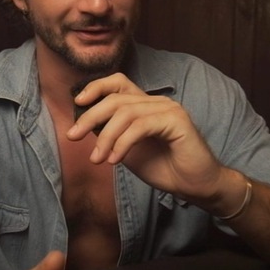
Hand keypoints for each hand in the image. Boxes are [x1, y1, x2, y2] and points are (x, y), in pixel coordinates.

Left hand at [66, 73, 233, 205]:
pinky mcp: (177, 121)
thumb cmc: (165, 168)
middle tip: (73, 136)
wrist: (196, 186)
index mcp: (145, 105)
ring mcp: (168, 109)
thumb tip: (85, 124)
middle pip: (116, 98)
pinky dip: (123, 143)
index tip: (76, 103)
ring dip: (106, 137)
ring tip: (97, 159)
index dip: (96, 87)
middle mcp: (157, 102)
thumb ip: (111, 135)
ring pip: (125, 112)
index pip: (118, 83)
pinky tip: (115, 160)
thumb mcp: (128, 150)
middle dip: (90, 117)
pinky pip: (141, 126)